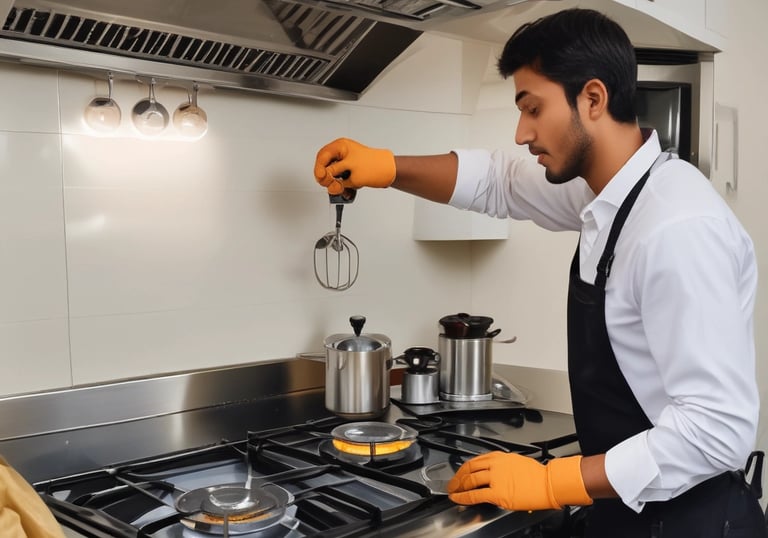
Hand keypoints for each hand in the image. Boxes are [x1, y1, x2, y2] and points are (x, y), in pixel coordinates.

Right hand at [314, 138, 395, 194]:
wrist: (389, 172)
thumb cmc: (375, 166)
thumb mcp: (351, 169)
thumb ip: (334, 173)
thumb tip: (325, 176)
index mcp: (341, 147)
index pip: (322, 157)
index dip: (319, 169)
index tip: (322, 179)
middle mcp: (342, 153)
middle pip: (324, 166)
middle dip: (326, 177)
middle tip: (330, 184)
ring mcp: (345, 162)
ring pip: (331, 174)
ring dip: (334, 183)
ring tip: (341, 188)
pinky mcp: (349, 171)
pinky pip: (340, 179)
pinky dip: (341, 185)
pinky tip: (347, 189)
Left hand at [447, 452, 592, 510]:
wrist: (547, 483)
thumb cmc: (537, 475)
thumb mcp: (517, 462)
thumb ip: (503, 465)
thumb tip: (495, 472)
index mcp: (500, 457)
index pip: (475, 460)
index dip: (464, 467)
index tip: (460, 472)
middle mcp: (495, 465)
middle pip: (469, 468)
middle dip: (458, 476)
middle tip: (452, 483)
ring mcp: (495, 478)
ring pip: (470, 480)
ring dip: (458, 486)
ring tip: (453, 491)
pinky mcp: (497, 492)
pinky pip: (475, 494)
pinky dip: (463, 497)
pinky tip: (458, 499)